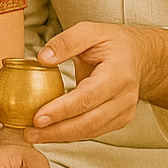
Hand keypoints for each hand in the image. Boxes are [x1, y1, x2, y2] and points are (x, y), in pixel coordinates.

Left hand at [26, 22, 167, 142]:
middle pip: (88, 122)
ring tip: (33, 135)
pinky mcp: (119, 120)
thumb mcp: (90, 30)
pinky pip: (92, 131)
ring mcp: (124, 112)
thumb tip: (42, 58)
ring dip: (60, 136)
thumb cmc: (112, 42)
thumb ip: (66, 42)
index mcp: (118, 74)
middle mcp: (124, 98)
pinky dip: (70, 135)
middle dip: (56, 131)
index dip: (62, 110)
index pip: (87, 98)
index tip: (37, 117)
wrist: (138, 56)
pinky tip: (50, 133)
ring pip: (90, 131)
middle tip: (29, 133)